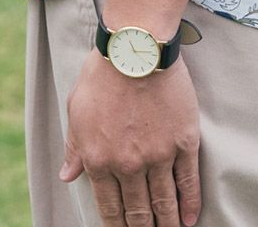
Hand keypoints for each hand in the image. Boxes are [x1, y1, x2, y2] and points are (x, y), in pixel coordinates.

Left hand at [59, 45, 201, 225]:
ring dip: (167, 223)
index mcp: (99, 160)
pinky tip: (190, 219)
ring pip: (164, 202)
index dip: (117, 226)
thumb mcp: (76, 110)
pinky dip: (190, 204)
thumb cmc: (102, 74)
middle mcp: (128, 165)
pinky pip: (188, 182)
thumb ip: (74, 147)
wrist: (135, 48)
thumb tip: (67, 176)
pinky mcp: (183, 143)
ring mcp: (158, 156)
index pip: (110, 207)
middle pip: (138, 212)